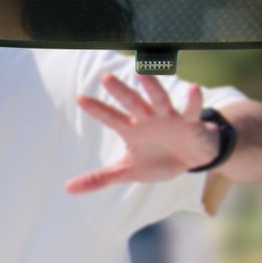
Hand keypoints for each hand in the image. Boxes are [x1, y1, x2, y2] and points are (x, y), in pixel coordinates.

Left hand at [66, 74, 217, 193]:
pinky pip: (192, 110)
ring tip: (142, 73)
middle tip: (106, 78)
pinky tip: (193, 88)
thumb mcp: (128, 171)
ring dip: (151, 88)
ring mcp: (169, 118)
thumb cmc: (158, 160)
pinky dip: (193, 101)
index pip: (111, 118)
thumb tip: (68, 189)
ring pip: (159, 100)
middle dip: (120, 92)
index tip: (80, 99)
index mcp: (132, 129)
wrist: (193, 159)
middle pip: (132, 103)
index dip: (97, 110)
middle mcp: (148, 118)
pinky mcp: (190, 122)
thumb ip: (100, 178)